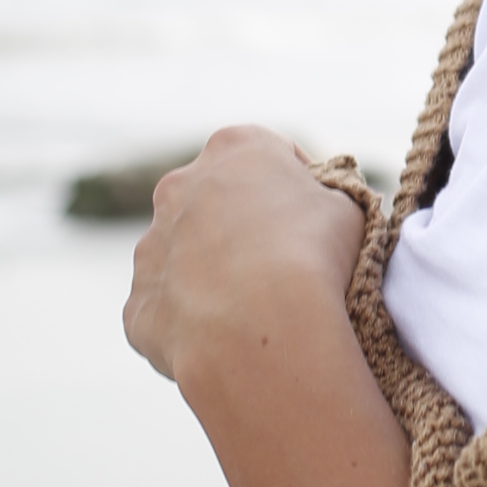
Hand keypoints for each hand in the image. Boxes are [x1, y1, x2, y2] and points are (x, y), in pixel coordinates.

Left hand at [123, 124, 362, 390]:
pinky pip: (168, 309)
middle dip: (243, 225)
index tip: (314, 217)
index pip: (267, 154)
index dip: (294, 185)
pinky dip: (193, 321)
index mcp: (234, 148)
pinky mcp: (139, 303)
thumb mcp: (348, 209)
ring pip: (184, 256)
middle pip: (214, 201)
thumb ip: (327, 198)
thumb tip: (319, 209)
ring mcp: (151, 245)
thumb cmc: (313, 255)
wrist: (262, 325)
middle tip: (283, 264)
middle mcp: (179, 187)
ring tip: (254, 310)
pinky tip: (226, 338)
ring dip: (212, 273)